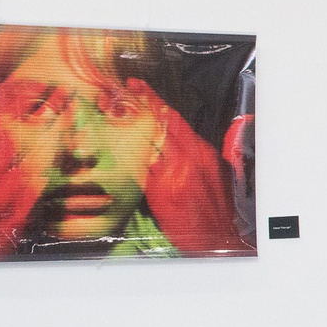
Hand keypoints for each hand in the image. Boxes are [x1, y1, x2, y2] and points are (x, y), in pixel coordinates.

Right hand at [0, 119, 46, 255]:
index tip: (3, 123)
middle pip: (9, 154)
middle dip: (13, 143)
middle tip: (16, 137)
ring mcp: (0, 203)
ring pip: (22, 174)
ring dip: (25, 163)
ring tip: (31, 155)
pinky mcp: (10, 220)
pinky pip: (28, 201)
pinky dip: (34, 189)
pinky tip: (39, 181)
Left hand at [127, 79, 251, 254]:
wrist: (218, 240)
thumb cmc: (215, 212)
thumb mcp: (212, 176)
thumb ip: (194, 156)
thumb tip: (176, 140)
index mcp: (201, 153)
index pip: (173, 118)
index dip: (153, 100)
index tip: (136, 86)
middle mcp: (188, 159)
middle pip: (158, 122)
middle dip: (136, 103)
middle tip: (115, 90)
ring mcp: (174, 173)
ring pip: (147, 138)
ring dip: (127, 121)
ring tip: (108, 107)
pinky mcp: (162, 190)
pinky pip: (142, 163)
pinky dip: (128, 148)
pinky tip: (113, 139)